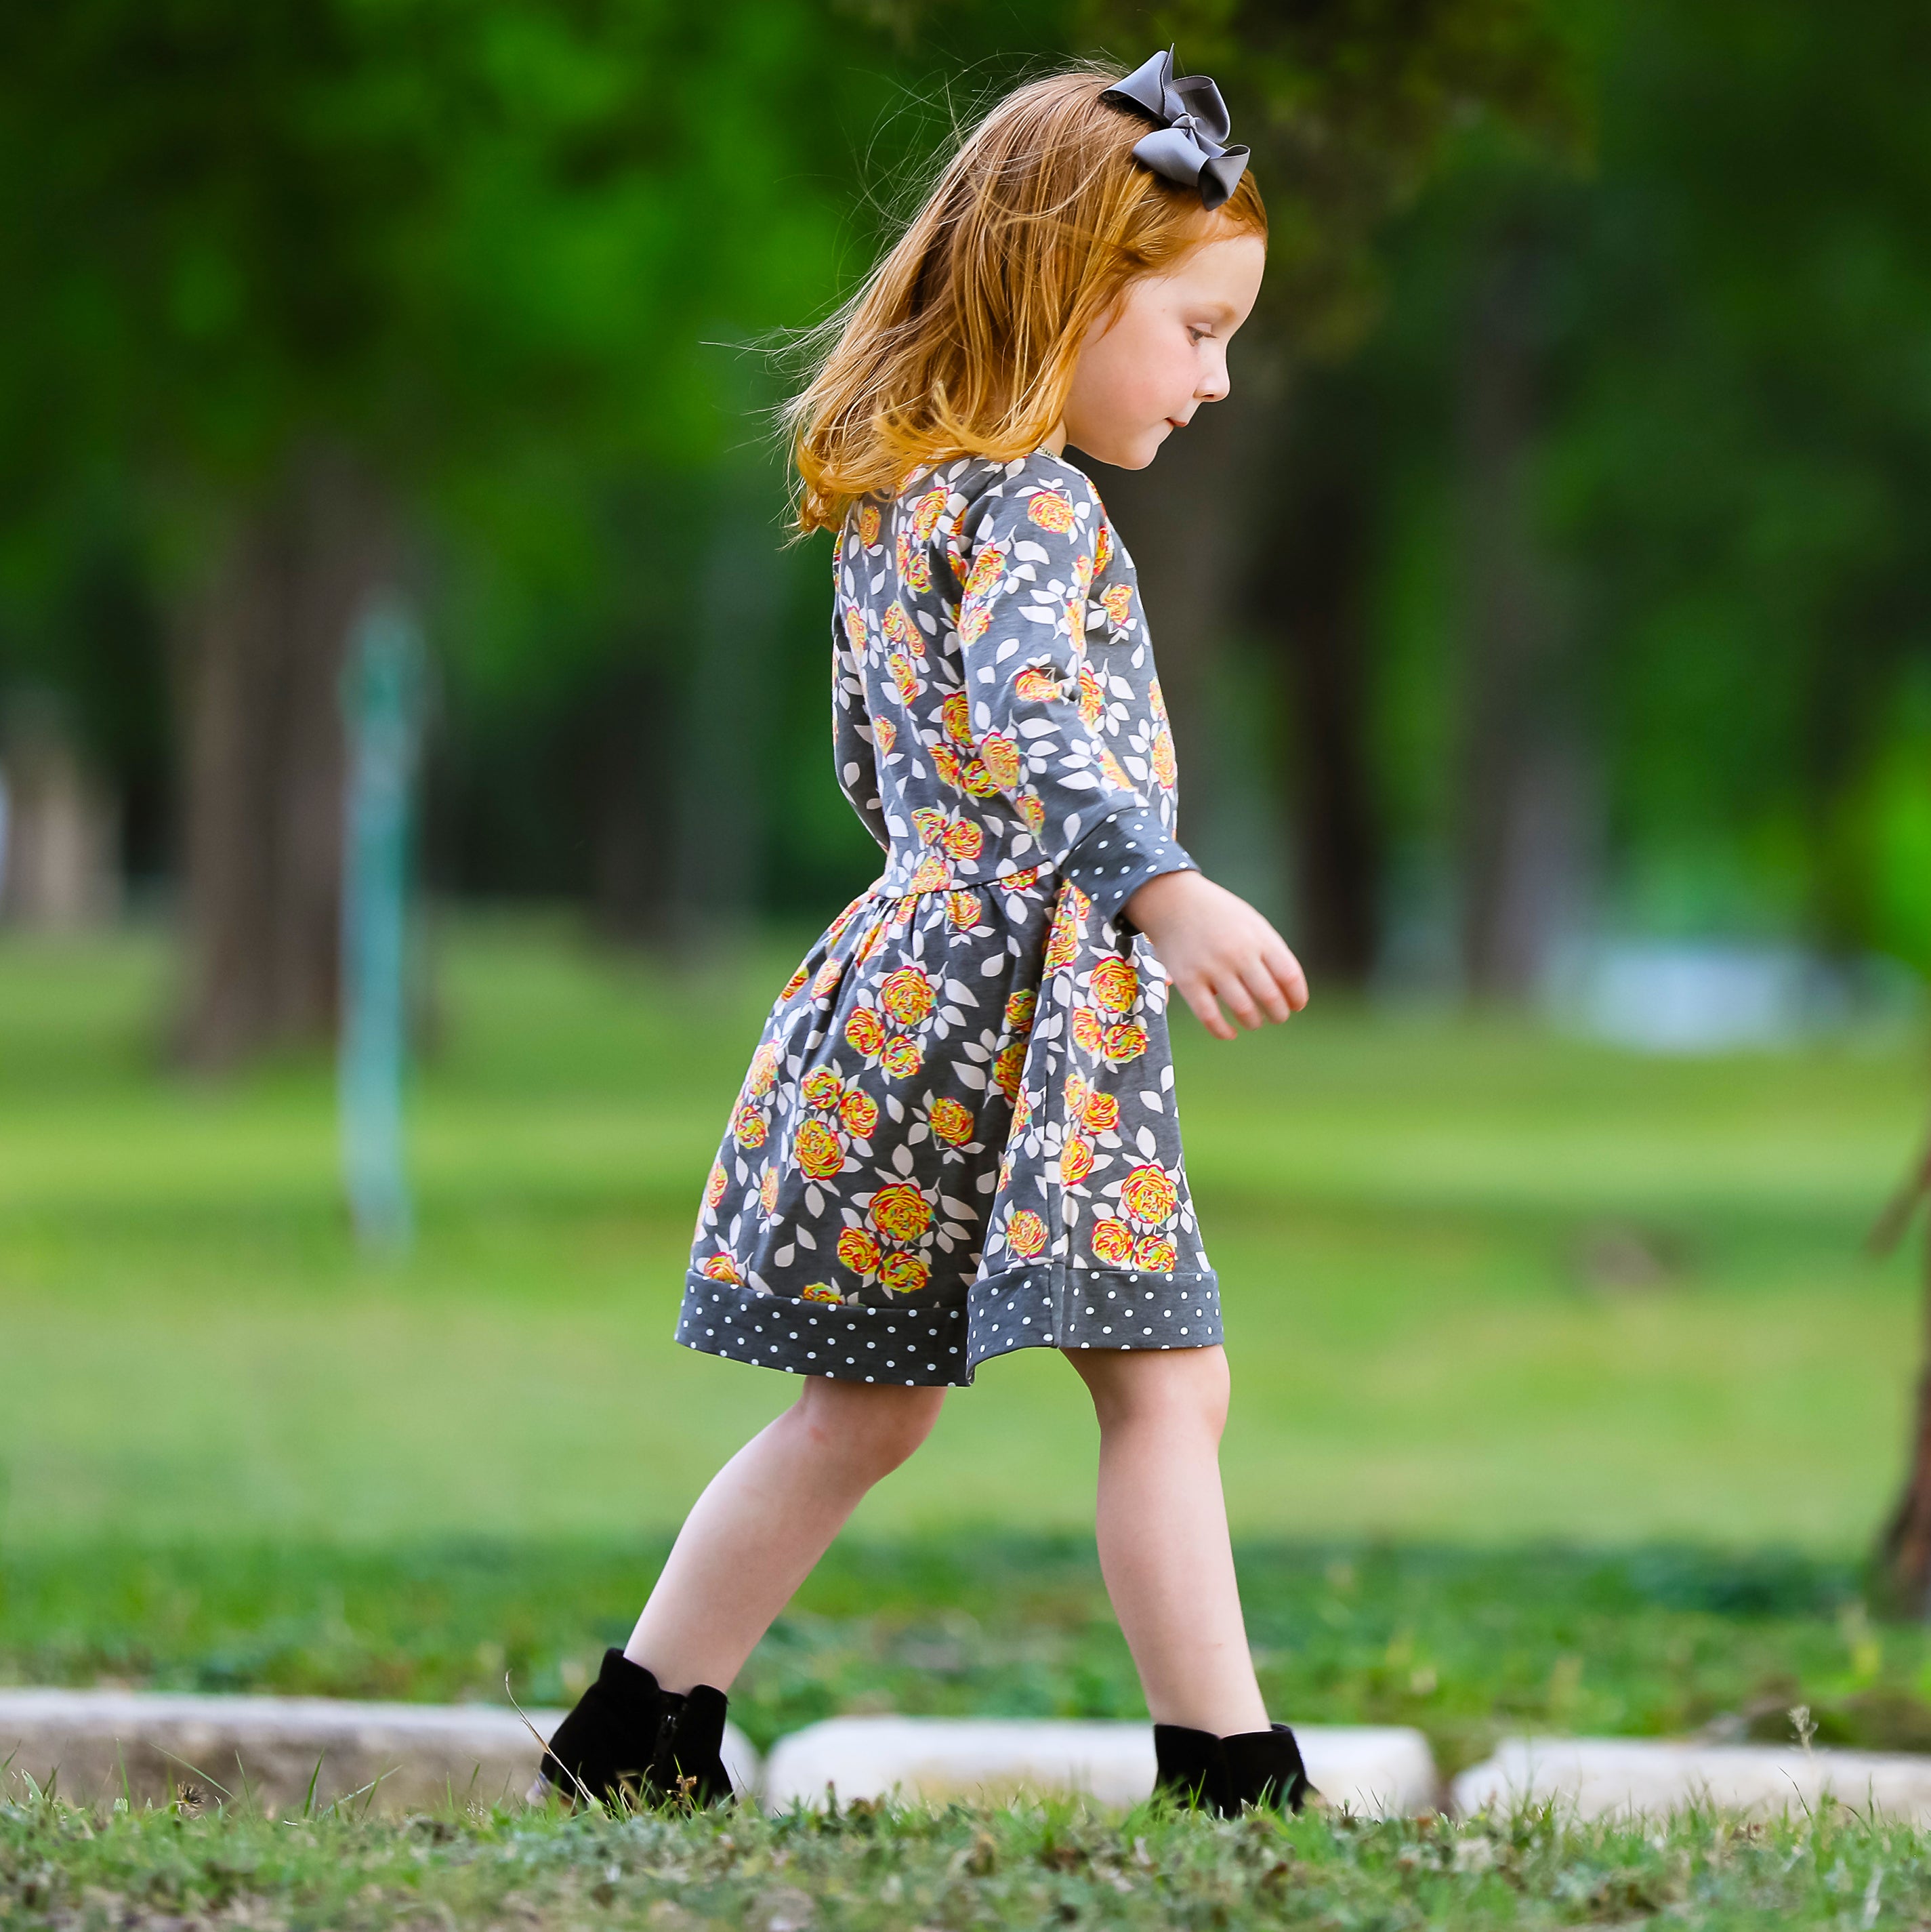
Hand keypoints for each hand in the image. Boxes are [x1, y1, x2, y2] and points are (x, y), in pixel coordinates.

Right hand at [1123, 870, 1308, 1041]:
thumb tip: (1286, 989)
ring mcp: (1212, 967)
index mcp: (1259, 938)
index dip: (1297, 997)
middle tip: (1277, 1017)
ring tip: (1254, 1022)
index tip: (1296, 1006)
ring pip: (1243, 1010)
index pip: (1289, 976)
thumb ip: (1269, 951)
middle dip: (1278, 1014)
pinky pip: (1210, 1017)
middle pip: (1270, 997)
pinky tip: (1230, 1033)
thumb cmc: (1217, 914)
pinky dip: (1223, 1032)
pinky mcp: (1188, 981)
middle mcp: (1238, 953)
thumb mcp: (1250, 921)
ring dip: (1254, 1022)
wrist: (1171, 899)